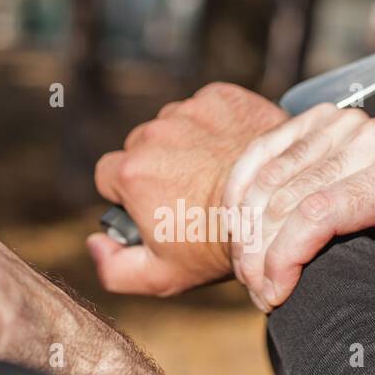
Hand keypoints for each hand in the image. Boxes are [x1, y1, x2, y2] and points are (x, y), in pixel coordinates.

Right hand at [89, 82, 286, 295]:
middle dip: (156, 166)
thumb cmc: (217, 247)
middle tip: (189, 192)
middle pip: (139, 146)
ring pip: (172, 125)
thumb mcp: (162, 277)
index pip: (108, 175)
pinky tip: (231, 151)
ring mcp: (190, 112)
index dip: (128, 194)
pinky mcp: (222, 97)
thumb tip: (94, 242)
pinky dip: (213, 126)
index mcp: (131, 172)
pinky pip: (204, 108)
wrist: (280, 212)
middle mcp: (155, 133)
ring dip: (184, 143)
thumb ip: (114, 268)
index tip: (155, 206)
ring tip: (213, 171)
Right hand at [222, 104, 374, 316]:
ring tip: (248, 271)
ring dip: (245, 233)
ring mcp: (340, 122)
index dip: (284, 258)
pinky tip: (238, 233)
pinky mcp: (312, 116)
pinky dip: (237, 199)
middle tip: (256, 291)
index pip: (319, 213)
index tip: (274, 295)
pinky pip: (255, 156)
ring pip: (266, 182)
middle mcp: (373, 137)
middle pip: (287, 201)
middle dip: (259, 254)